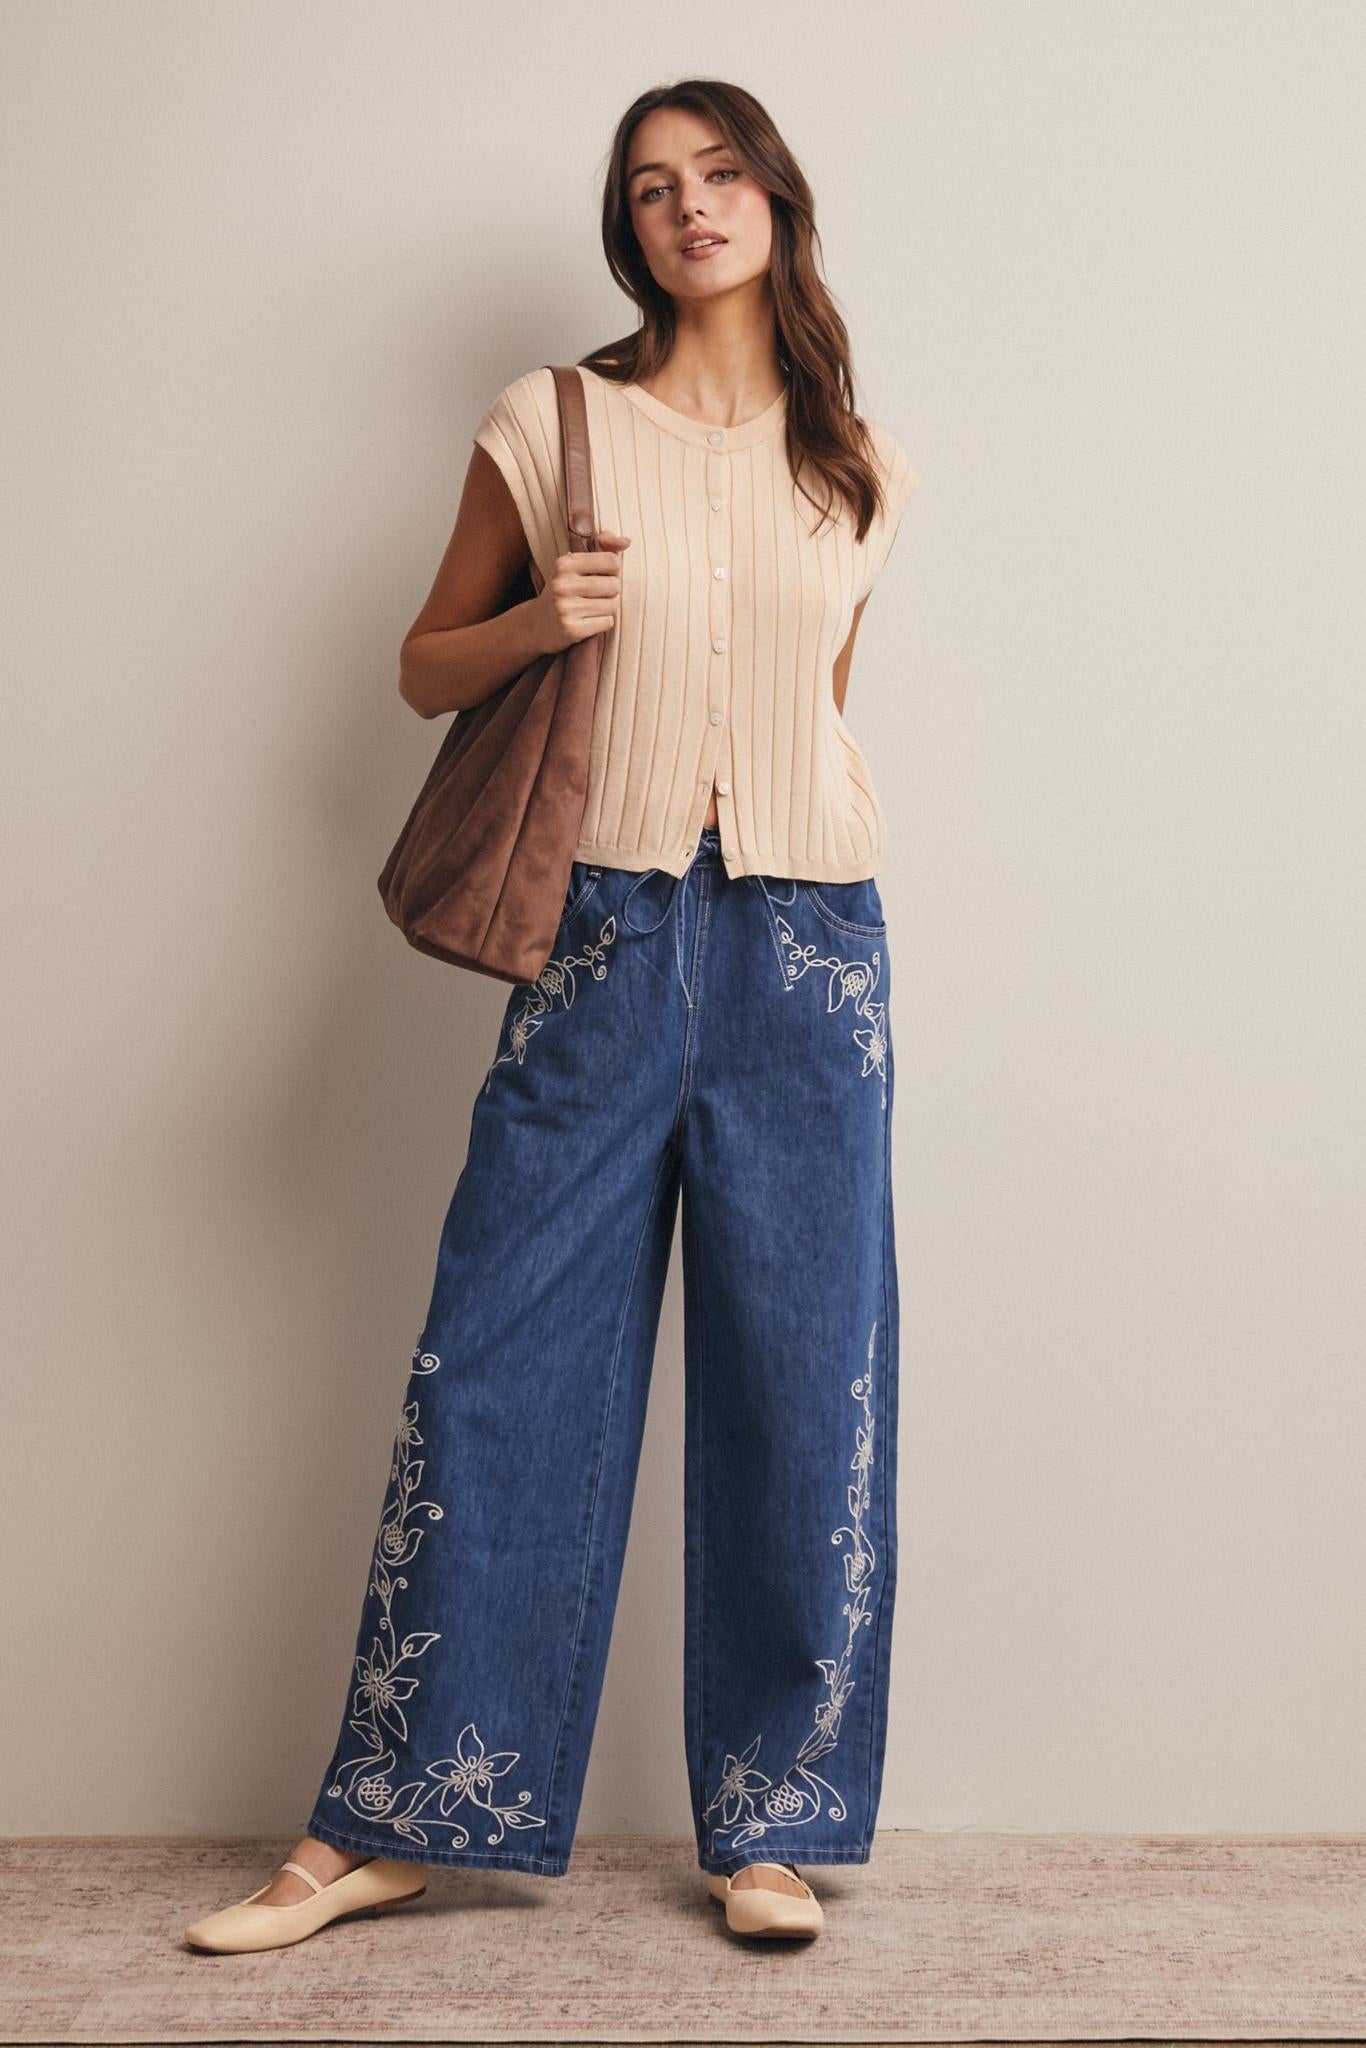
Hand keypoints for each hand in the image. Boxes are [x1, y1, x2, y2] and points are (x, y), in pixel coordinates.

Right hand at [531, 532, 629, 653]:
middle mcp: (563, 584)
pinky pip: (607, 622)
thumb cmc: (564, 590)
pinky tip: (588, 621)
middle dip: (611, 592)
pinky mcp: (572, 629)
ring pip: (613, 605)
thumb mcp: (575, 564)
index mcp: (565, 564)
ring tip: (591, 609)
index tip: (601, 576)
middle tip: (595, 596)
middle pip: (614, 585)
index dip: (613, 570)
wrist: (536, 624)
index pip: (611, 561)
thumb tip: (627, 541)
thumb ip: (603, 546)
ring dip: (608, 608)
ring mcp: (566, 608)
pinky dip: (603, 623)